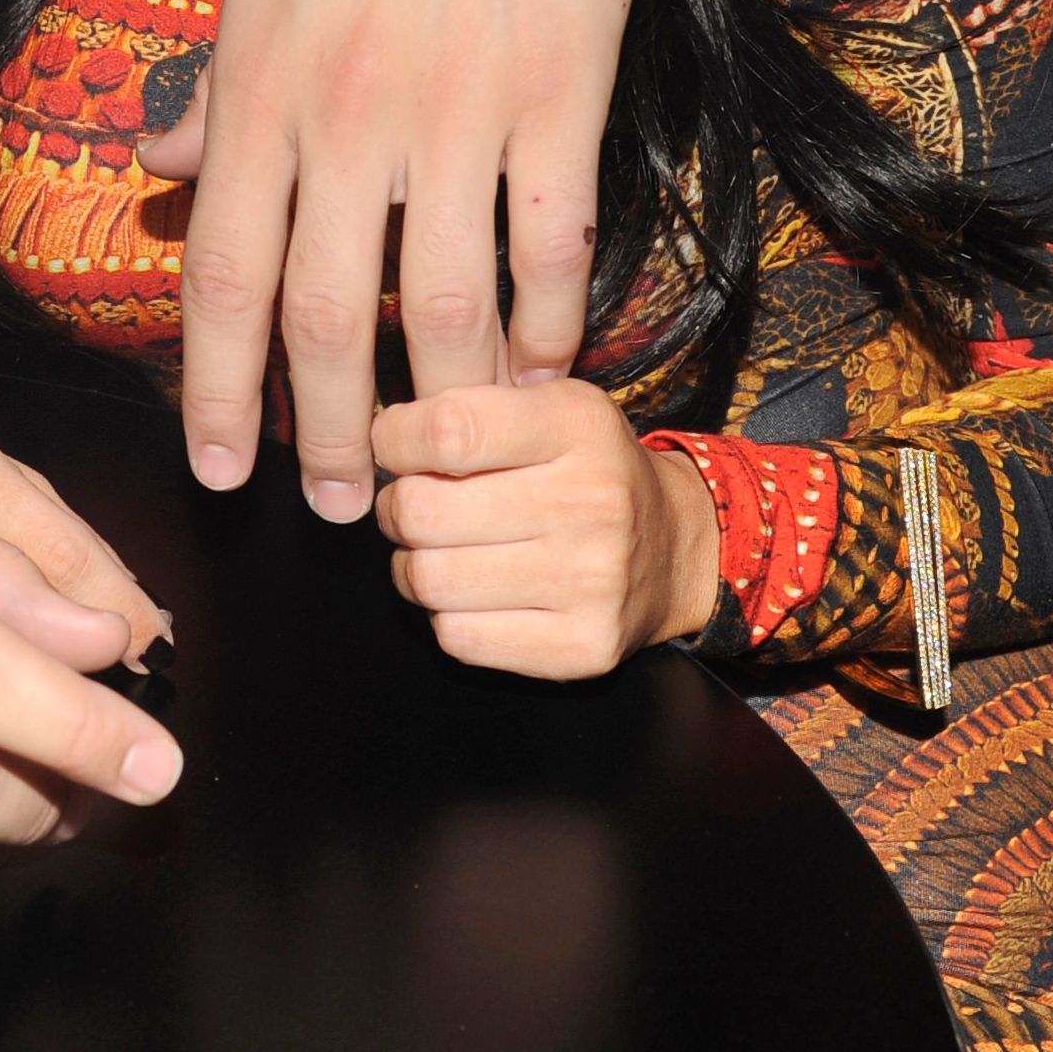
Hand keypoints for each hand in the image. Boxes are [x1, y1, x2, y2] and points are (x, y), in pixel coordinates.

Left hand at [162, 0, 634, 518]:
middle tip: (340, 510)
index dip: (221, 387)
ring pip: (451, 302)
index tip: (223, 469)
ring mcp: (460, 107)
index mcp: (264, 87)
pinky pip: (554, 238)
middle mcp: (351, 114)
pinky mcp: (560, 89)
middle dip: (331, 432)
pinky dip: (553, 320)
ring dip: (447, 405)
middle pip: (333, 314)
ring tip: (443, 469)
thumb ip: (218, 87)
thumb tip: (167, 174)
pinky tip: (548, 372)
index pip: (228, 273)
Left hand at [371, 381, 719, 677]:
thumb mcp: (547, 405)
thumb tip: (378, 432)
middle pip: (423, 511)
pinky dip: (446, 615)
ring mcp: (591, 582)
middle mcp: (590, 502)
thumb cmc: (586, 468)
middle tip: (411, 505)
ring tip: (434, 549)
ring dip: (411, 565)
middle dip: (396, 508)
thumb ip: (467, 404)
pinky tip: (470, 593)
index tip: (394, 445)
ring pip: (431, 579)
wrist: (674, 548)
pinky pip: (459, 638)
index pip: (449, 430)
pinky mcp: (583, 647)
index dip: (396, 440)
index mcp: (576, 425)